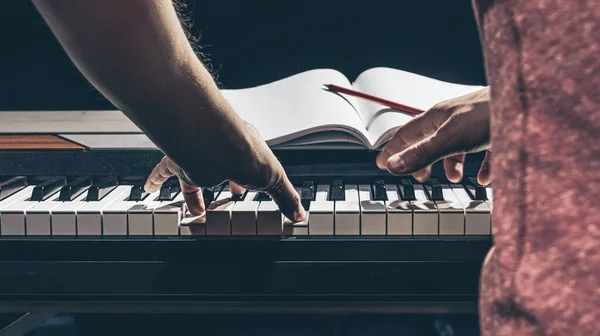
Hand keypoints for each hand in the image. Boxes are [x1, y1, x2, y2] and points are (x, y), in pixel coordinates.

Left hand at [144, 120, 305, 221]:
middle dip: (223, 184)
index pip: (248, 167)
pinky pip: (162, 170)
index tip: (245, 193)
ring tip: (194, 210)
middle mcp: (219, 151)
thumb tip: (299, 215)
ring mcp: (198, 156)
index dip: (248, 182)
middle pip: (220, 171)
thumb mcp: (274, 180)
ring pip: (193, 176)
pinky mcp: (178, 161)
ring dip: (193, 194)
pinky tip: (150, 189)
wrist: (214, 141)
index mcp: (245, 150)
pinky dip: (156, 180)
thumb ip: (285, 198)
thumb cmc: (245, 152)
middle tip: (225, 198)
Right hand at [376, 87, 491, 184]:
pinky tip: (484, 178)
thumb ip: (423, 154)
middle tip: (419, 177)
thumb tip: (394, 165)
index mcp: (437, 117)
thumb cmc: (491, 113)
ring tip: (454, 178)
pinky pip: (482, 151)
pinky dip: (480, 167)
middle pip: (429, 140)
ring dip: (451, 164)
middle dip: (422, 160)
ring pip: (455, 146)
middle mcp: (453, 119)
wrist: (532, 103)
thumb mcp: (451, 138)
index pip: (406, 134)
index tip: (382, 163)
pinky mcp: (495, 130)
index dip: (393, 149)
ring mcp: (475, 124)